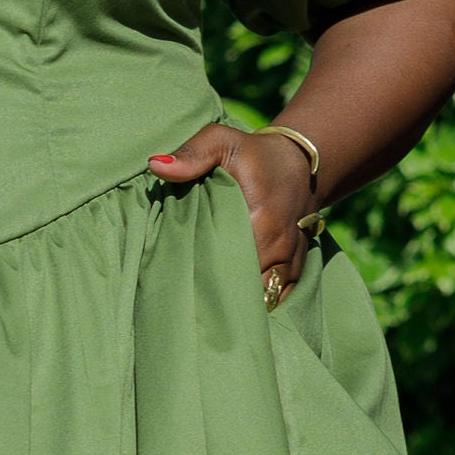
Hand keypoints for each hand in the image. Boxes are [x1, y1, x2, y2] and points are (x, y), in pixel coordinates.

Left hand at [148, 122, 317, 302]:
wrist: (298, 165)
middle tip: (188, 304)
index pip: (230, 260)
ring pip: (264, 299)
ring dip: (238, 304)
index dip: (205, 275)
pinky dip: (258, 306)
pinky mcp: (296, 271)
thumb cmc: (253, 154)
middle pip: (245, 286)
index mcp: (261, 217)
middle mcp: (279, 245)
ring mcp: (290, 261)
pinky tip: (234, 311)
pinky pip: (278, 299)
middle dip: (219, 296)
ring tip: (209, 313)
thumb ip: (192, 155)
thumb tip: (156, 166)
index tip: (183, 282)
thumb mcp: (222, 141)